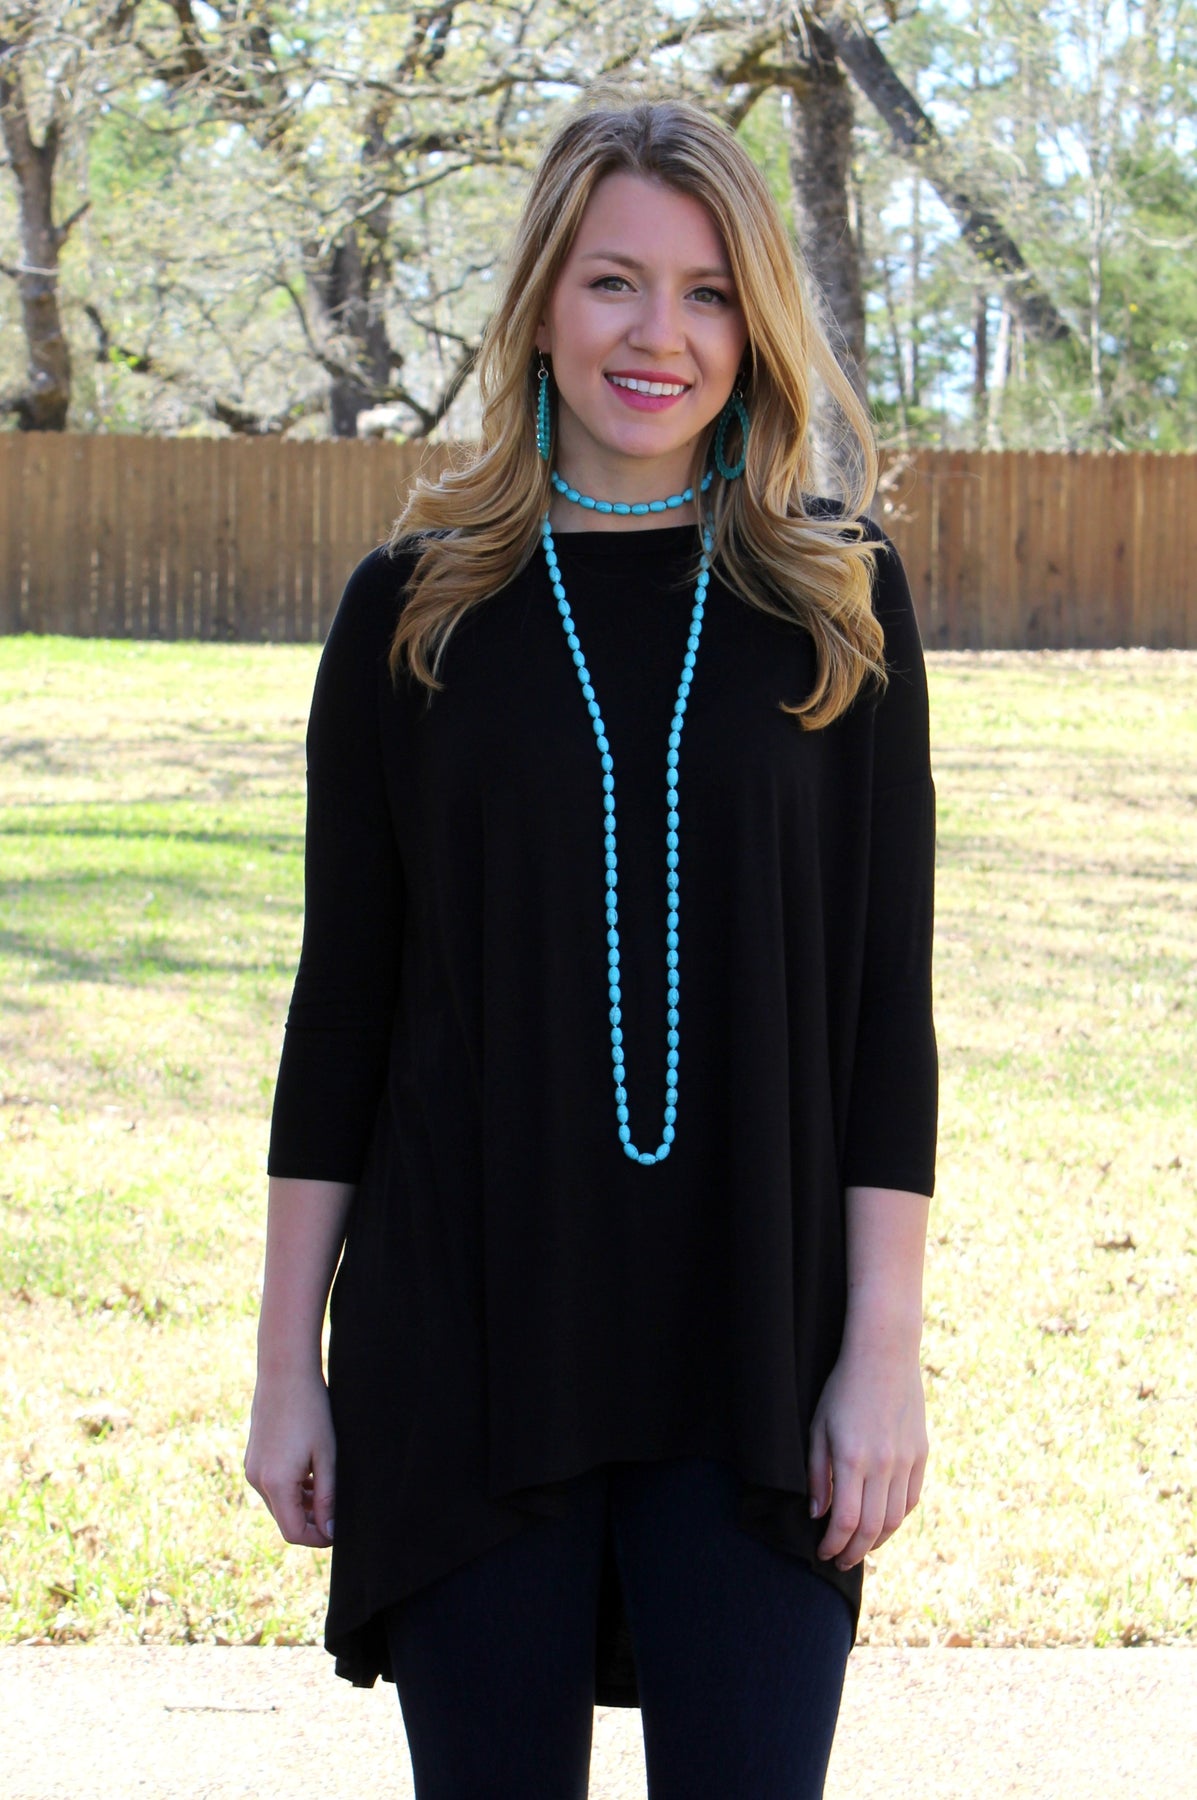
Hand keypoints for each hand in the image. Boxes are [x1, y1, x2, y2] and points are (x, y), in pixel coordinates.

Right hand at [245, 1368, 335, 1548]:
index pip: (294, 1532)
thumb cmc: (311, 1412)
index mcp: (275, 1483)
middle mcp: (257, 1480)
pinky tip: (310, 1473)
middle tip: (337, 1510)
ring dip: (302, 1505)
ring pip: (278, 1503)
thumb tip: (330, 1530)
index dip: (318, 1538)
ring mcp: (252, 1469)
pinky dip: (291, 1489)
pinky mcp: (252, 1458)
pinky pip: (272, 1486)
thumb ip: (327, 1497)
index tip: (339, 1532)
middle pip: (285, 1520)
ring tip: (327, 1488)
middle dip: (311, 1521)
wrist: (285, 1373)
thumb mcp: (326, 1457)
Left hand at [807, 1341, 926, 1571]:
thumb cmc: (842, 1389)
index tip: (822, 1552)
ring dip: (876, 1541)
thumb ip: (818, 1474)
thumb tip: (818, 1515)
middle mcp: (882, 1465)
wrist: (884, 1355)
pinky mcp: (921, 1454)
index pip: (845, 1521)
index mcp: (852, 1459)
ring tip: (860, 1548)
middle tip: (840, 1561)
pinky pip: (911, 1499)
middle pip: (872, 1529)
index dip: (833, 1545)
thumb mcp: (819, 1427)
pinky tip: (883, 1524)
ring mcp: (906, 1460)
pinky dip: (898, 1519)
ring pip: (895, 1519)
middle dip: (853, 1552)